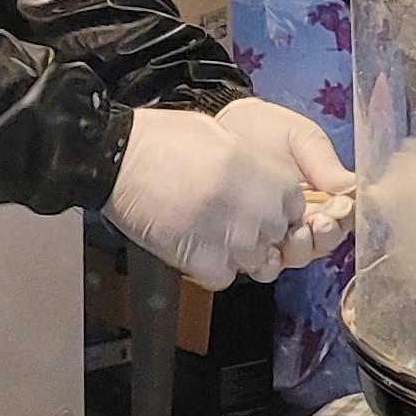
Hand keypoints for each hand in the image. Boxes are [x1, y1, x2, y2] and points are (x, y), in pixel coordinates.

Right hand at [103, 104, 345, 289]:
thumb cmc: (168, 139)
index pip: (294, 207)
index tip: (257, 206)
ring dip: (238, 254)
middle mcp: (259, 211)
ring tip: (211, 236)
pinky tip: (196, 248)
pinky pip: (223, 277)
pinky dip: (212, 268)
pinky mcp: (203, 262)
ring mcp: (234, 240)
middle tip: (230, 221)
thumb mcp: (224, 139)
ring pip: (255, 263)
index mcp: (269, 177)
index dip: (275, 209)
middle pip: (277, 237)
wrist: (120, 158)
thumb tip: (263, 184)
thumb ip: (253, 167)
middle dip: (259, 232)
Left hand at [214, 96, 354, 277]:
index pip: (343, 216)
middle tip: (317, 224)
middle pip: (324, 242)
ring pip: (297, 257)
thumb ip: (325, 163)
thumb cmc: (265, 128)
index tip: (338, 210)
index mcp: (323, 195)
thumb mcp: (302, 138)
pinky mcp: (247, 244)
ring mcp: (275, 234)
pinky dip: (269, 263)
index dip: (344, 219)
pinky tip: (268, 251)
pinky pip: (264, 265)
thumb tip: (354, 186)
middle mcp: (303, 220)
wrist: (223, 127)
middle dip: (324, 237)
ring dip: (301, 251)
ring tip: (294, 235)